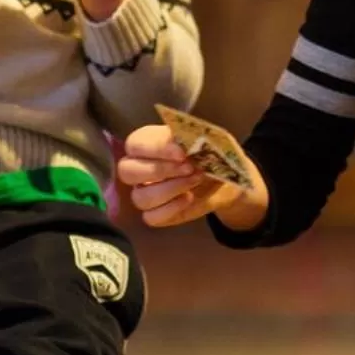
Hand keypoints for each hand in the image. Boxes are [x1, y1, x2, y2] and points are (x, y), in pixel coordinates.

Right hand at [116, 123, 267, 230]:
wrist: (228, 178)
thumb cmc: (210, 153)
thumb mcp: (206, 139)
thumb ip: (191, 137)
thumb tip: (179, 144)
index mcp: (147, 143)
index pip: (134, 144)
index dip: (155, 148)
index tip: (181, 152)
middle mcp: (140, 167)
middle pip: (126, 171)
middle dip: (159, 170)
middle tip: (188, 167)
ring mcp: (145, 192)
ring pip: (140, 197)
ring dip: (170, 189)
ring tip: (195, 180)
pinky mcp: (156, 214)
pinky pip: (151, 217)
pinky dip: (171, 209)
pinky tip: (189, 199)